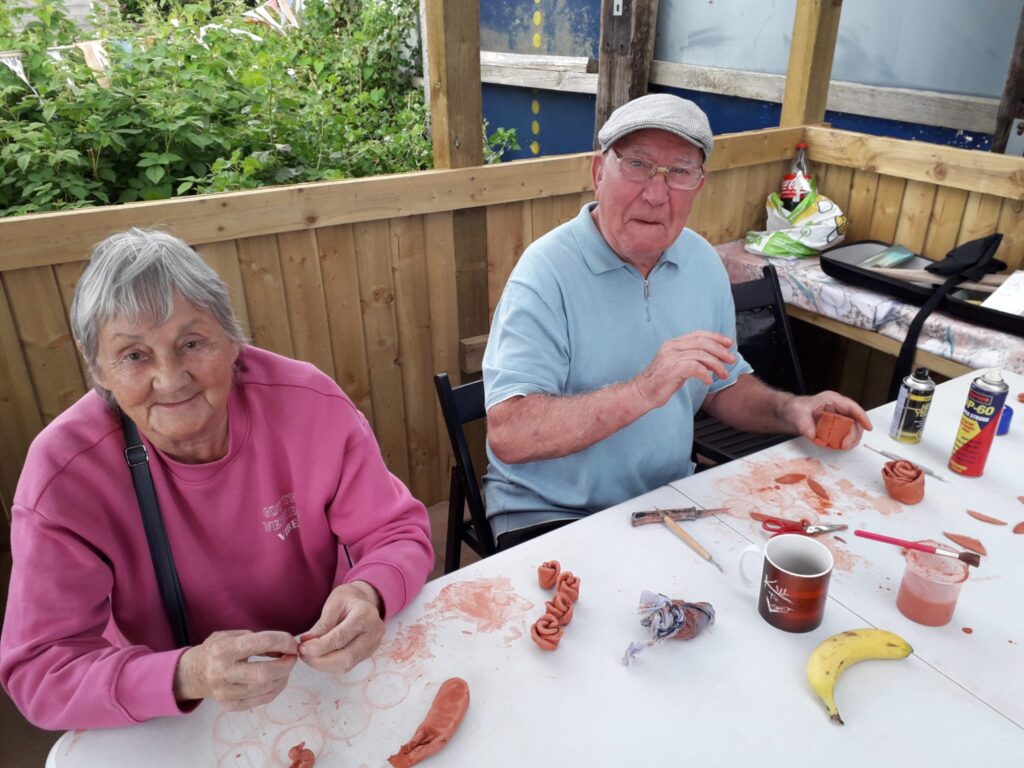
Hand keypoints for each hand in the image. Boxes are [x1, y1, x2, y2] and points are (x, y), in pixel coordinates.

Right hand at [173, 630, 297, 710]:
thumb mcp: (232, 635)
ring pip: (266, 688)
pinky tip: (278, 678)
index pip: (260, 643)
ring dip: (283, 676)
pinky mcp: (230, 706)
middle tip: (292, 657)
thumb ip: (258, 639)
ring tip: (285, 666)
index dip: (282, 642)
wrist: (193, 674)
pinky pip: (262, 699)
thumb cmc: (217, 650)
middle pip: (264, 673)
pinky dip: (276, 688)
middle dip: (286, 664)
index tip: (293, 643)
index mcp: (222, 649)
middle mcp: (221, 673)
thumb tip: (286, 647)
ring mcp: (225, 693)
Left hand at [297, 581, 384, 673]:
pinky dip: (330, 665)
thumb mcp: (333, 603)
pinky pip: (347, 666)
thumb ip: (322, 624)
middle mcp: (374, 632)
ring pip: (346, 665)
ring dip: (323, 665)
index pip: (341, 637)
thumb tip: (307, 643)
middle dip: (320, 660)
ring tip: (308, 656)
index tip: (302, 648)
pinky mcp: (368, 654)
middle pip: (346, 657)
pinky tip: (319, 657)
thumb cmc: (347, 600)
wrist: (363, 602)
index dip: (320, 646)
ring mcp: (373, 645)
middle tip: (302, 654)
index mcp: (366, 614)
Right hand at [634, 331, 736, 408]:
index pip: (699, 335)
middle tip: (731, 359)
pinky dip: (705, 373)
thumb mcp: (676, 365)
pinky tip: (708, 380)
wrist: (641, 393)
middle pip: (702, 342)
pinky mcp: (671, 370)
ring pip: (700, 354)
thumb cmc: (659, 382)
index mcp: (673, 344)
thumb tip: (711, 358)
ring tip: (723, 373)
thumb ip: (690, 358)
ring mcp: (670, 358)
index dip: (716, 337)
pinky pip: (694, 367)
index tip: (729, 343)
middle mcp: (671, 347)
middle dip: (720, 350)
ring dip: (716, 364)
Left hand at [781, 391, 872, 448]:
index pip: (851, 407)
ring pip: (853, 428)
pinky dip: (844, 441)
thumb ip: (805, 425)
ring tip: (842, 446)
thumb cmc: (795, 409)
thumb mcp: (797, 415)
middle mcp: (838, 408)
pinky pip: (846, 433)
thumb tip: (813, 435)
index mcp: (831, 399)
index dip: (862, 416)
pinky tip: (838, 445)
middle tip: (845, 445)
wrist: (790, 414)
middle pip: (855, 420)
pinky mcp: (836, 425)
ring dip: (850, 439)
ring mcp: (838, 417)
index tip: (868, 427)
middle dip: (854, 434)